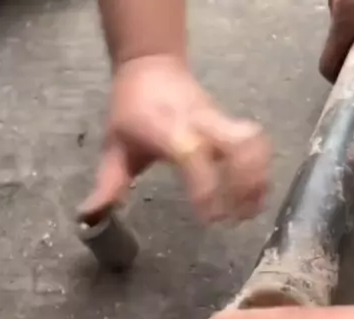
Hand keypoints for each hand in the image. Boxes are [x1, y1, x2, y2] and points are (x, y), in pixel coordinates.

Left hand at [80, 55, 270, 222]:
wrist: (150, 65)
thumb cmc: (131, 110)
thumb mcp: (113, 148)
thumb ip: (108, 185)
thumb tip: (91, 217)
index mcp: (169, 129)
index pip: (193, 155)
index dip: (206, 188)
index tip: (210, 218)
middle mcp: (200, 123)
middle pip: (239, 144)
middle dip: (247, 182)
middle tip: (240, 218)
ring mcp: (219, 121)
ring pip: (254, 142)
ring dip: (259, 177)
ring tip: (252, 210)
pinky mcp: (231, 123)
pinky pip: (256, 143)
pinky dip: (262, 168)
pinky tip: (255, 194)